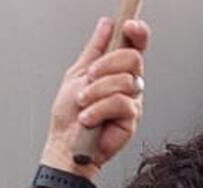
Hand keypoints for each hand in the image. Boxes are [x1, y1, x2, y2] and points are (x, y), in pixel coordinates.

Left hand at [43, 14, 151, 177]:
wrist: (65, 146)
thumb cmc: (69, 117)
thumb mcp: (77, 75)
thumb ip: (94, 50)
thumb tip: (105, 26)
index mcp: (117, 70)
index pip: (136, 45)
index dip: (137, 33)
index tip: (128, 26)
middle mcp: (129, 83)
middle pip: (133, 59)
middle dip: (106, 66)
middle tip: (88, 79)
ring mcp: (132, 101)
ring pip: (124, 82)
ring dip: (96, 92)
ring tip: (83, 104)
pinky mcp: (132, 119)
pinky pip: (120, 103)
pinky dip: (98, 110)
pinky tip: (88, 119)